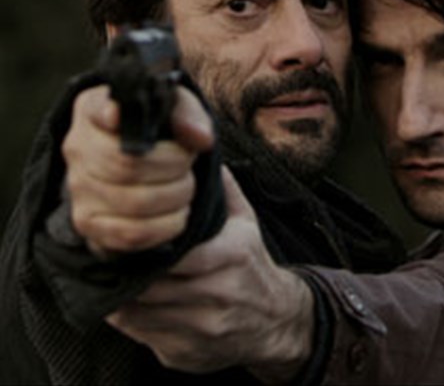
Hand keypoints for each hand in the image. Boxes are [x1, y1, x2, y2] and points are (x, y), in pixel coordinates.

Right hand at [62, 84, 213, 254]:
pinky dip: (166, 227)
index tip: (125, 118)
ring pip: (134, 203)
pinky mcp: (88, 224)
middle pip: (128, 166)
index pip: (99, 112)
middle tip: (187, 166)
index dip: (116, 117)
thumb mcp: (178, 109)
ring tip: (184, 188)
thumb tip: (201, 138)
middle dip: (175, 168)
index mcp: (94, 110)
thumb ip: (190, 115)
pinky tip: (177, 215)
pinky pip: (131, 234)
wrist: (150, 168)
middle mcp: (77, 148)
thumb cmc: (163, 131)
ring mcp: (78, 190)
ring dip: (176, 197)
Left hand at [106, 167, 314, 379]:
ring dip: (121, 299)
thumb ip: (221, 188)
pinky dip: (131, 322)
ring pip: (141, 315)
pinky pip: (143, 338)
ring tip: (112, 280)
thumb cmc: (253, 265)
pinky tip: (130, 305)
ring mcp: (203, 329)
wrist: (277, 321)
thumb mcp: (247, 222)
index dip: (142, 249)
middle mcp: (219, 294)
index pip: (175, 254)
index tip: (124, 237)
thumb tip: (196, 151)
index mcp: (232, 255)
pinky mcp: (187, 355)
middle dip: (125, 273)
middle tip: (105, 258)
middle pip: (152, 286)